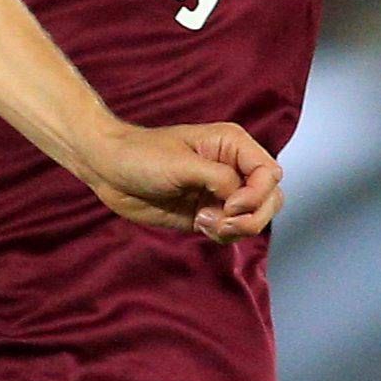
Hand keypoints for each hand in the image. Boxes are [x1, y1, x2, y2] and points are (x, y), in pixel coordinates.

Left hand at [83, 121, 283, 242]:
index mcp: (233, 145)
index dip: (257, 194)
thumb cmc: (142, 156)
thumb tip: (240, 197)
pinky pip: (232, 231)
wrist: (110, 171)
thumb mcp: (183, 164)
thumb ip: (219, 178)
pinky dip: (222, 235)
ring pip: (255, 218)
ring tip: (204, 222)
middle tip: (221, 222)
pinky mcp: (209, 213)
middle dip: (251, 217)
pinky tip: (198, 224)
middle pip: (270, 199)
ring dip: (236, 229)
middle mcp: (233, 168)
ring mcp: (222, 192)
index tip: (230, 204)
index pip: (270, 174)